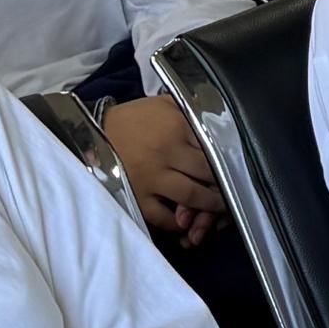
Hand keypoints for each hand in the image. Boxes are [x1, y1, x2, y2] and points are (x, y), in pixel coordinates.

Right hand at [102, 95, 226, 238]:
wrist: (92, 133)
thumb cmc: (133, 119)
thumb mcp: (164, 105)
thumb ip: (189, 111)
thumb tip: (215, 119)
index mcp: (178, 128)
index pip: (213, 150)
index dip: (228, 164)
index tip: (237, 172)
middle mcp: (168, 154)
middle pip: (208, 175)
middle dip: (224, 186)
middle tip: (233, 194)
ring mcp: (152, 178)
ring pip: (192, 198)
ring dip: (209, 208)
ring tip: (217, 211)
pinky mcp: (138, 196)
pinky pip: (164, 217)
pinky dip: (178, 222)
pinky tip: (186, 222)